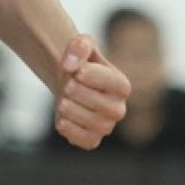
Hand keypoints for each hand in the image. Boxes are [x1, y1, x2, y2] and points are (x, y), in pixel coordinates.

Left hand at [53, 35, 130, 149]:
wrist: (67, 81)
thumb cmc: (79, 63)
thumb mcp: (81, 44)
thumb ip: (79, 46)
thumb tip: (69, 66)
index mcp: (122, 86)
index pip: (113, 83)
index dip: (90, 75)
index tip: (76, 70)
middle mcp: (119, 109)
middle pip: (103, 106)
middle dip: (77, 92)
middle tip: (67, 85)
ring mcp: (106, 126)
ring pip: (93, 124)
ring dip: (70, 109)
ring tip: (64, 100)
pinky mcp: (92, 140)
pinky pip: (83, 140)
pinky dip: (69, 128)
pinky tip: (62, 117)